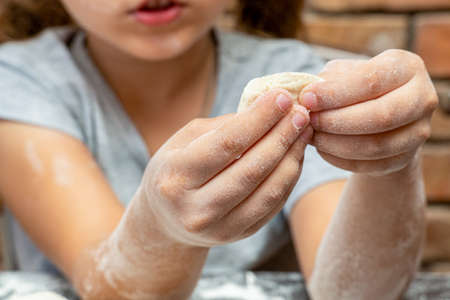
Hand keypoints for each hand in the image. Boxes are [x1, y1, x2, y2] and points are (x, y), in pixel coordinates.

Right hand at [142, 90, 311, 246]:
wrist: (166, 219)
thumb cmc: (175, 169)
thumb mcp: (184, 141)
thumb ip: (222, 127)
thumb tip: (268, 110)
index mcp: (176, 177)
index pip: (227, 144)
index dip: (259, 119)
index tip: (281, 96)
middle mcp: (196, 208)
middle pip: (252, 169)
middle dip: (282, 136)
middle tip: (301, 112)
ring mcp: (219, 228)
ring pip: (269, 191)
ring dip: (292, 157)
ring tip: (303, 132)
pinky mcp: (239, 235)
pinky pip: (273, 205)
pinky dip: (289, 177)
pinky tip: (294, 155)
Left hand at [300, 49, 437, 175]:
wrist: (378, 115)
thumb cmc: (355, 87)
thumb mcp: (343, 74)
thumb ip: (328, 81)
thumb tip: (307, 95)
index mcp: (406, 67)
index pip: (370, 80)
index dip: (335, 92)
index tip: (306, 98)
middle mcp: (422, 97)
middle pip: (380, 116)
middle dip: (337, 120)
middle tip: (309, 120)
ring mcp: (419, 131)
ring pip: (376, 145)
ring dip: (336, 143)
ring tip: (312, 135)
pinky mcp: (406, 158)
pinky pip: (371, 165)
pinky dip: (341, 159)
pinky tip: (322, 149)